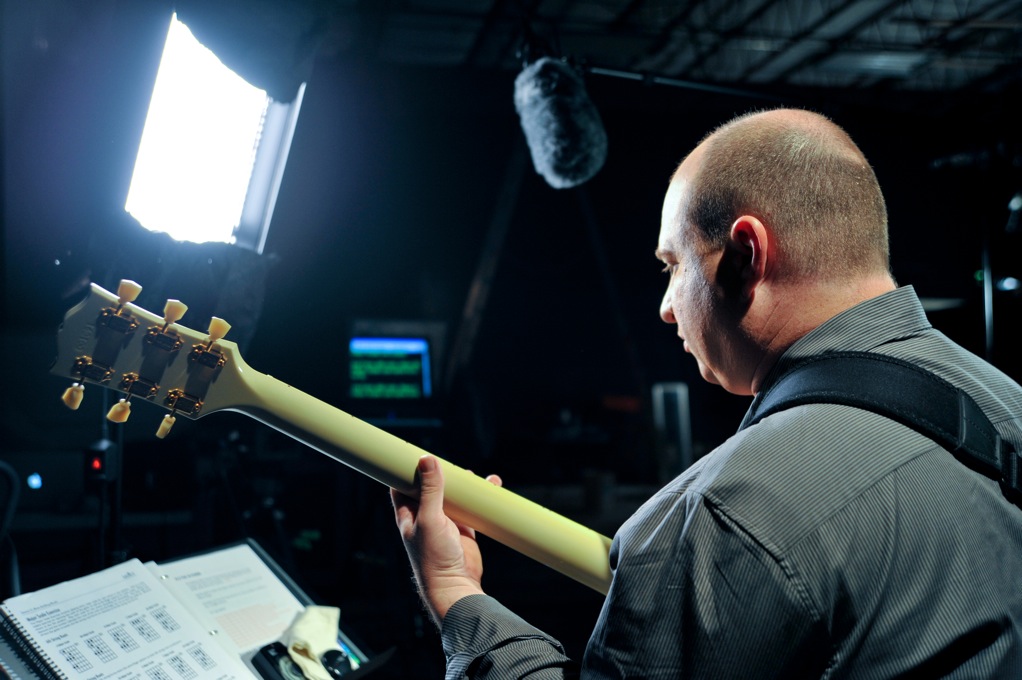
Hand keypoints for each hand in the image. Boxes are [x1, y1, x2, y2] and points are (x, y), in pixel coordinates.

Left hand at [391, 455, 501, 624]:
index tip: (414, 452)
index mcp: (408, 514)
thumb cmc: (433, 557)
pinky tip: (491, 486)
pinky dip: (481, 497)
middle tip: (448, 461)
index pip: (401, 485)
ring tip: (471, 474)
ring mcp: (445, 522)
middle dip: (438, 472)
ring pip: (453, 496)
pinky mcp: (464, 529)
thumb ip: (430, 490)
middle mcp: (425, 516)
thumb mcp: (430, 519)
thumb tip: (427, 459)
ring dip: (462, 484)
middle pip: (429, 486)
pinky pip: (472, 508)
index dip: (406, 469)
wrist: (455, 586)